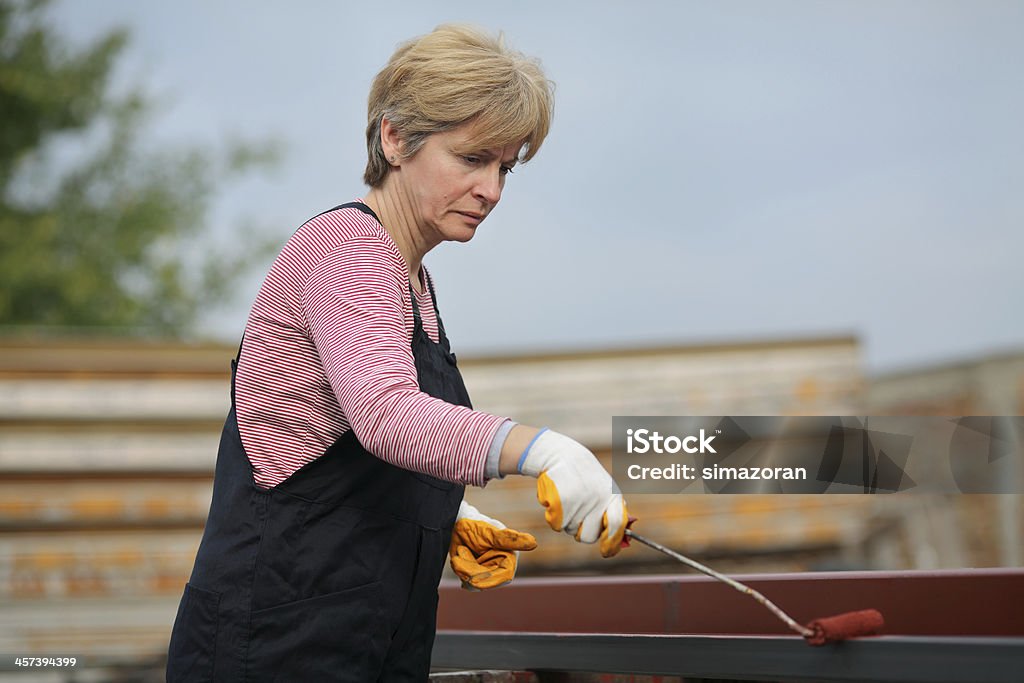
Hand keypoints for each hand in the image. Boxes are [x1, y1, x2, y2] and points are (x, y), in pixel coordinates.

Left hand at [449, 500, 536, 589]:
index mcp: (509, 557)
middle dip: (470, 570)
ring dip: (463, 569)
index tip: (472, 579)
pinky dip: (460, 572)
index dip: (488, 579)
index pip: (504, 576)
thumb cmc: (476, 525)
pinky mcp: (475, 576)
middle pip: (486, 582)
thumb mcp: (491, 533)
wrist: (457, 524)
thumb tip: (533, 543)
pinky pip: (467, 583)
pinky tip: (459, 559)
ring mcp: (487, 573)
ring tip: (460, 551)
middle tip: (460, 552)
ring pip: (475, 584)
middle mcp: (500, 567)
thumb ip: (510, 539)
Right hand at [517, 429, 628, 556]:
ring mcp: (578, 501)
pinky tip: (557, 498)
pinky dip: (553, 516)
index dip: (612, 543)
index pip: (617, 525)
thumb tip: (624, 542)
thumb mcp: (605, 489)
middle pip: (589, 536)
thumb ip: (614, 513)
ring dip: (567, 521)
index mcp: (612, 495)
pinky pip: (555, 524)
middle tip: (578, 516)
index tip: (606, 552)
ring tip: (568, 499)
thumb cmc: (585, 476)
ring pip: (570, 531)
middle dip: (583, 532)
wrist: (559, 454)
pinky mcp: (560, 503)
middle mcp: (597, 499)